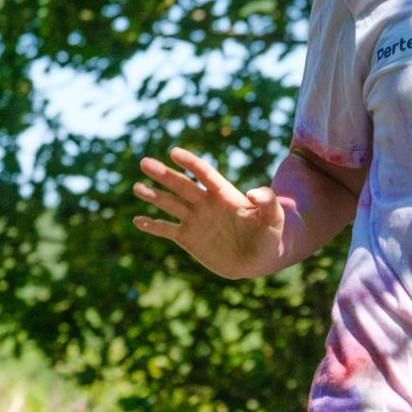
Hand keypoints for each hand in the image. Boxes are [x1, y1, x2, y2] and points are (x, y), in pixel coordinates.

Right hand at [132, 147, 284, 278]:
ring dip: (154, 196)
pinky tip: (138, 220)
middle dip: (164, 174)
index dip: (191, 163)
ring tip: (137, 187)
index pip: (205, 174)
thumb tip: (253, 192)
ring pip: (170, 204)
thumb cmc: (270, 235)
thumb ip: (267, 201)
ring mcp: (195, 220)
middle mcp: (206, 203)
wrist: (259, 259)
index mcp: (225, 194)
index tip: (175, 152)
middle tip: (144, 162)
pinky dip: (152, 226)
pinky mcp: (188, 238)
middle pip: (182, 185)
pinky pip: (167, 230)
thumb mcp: (274, 217)